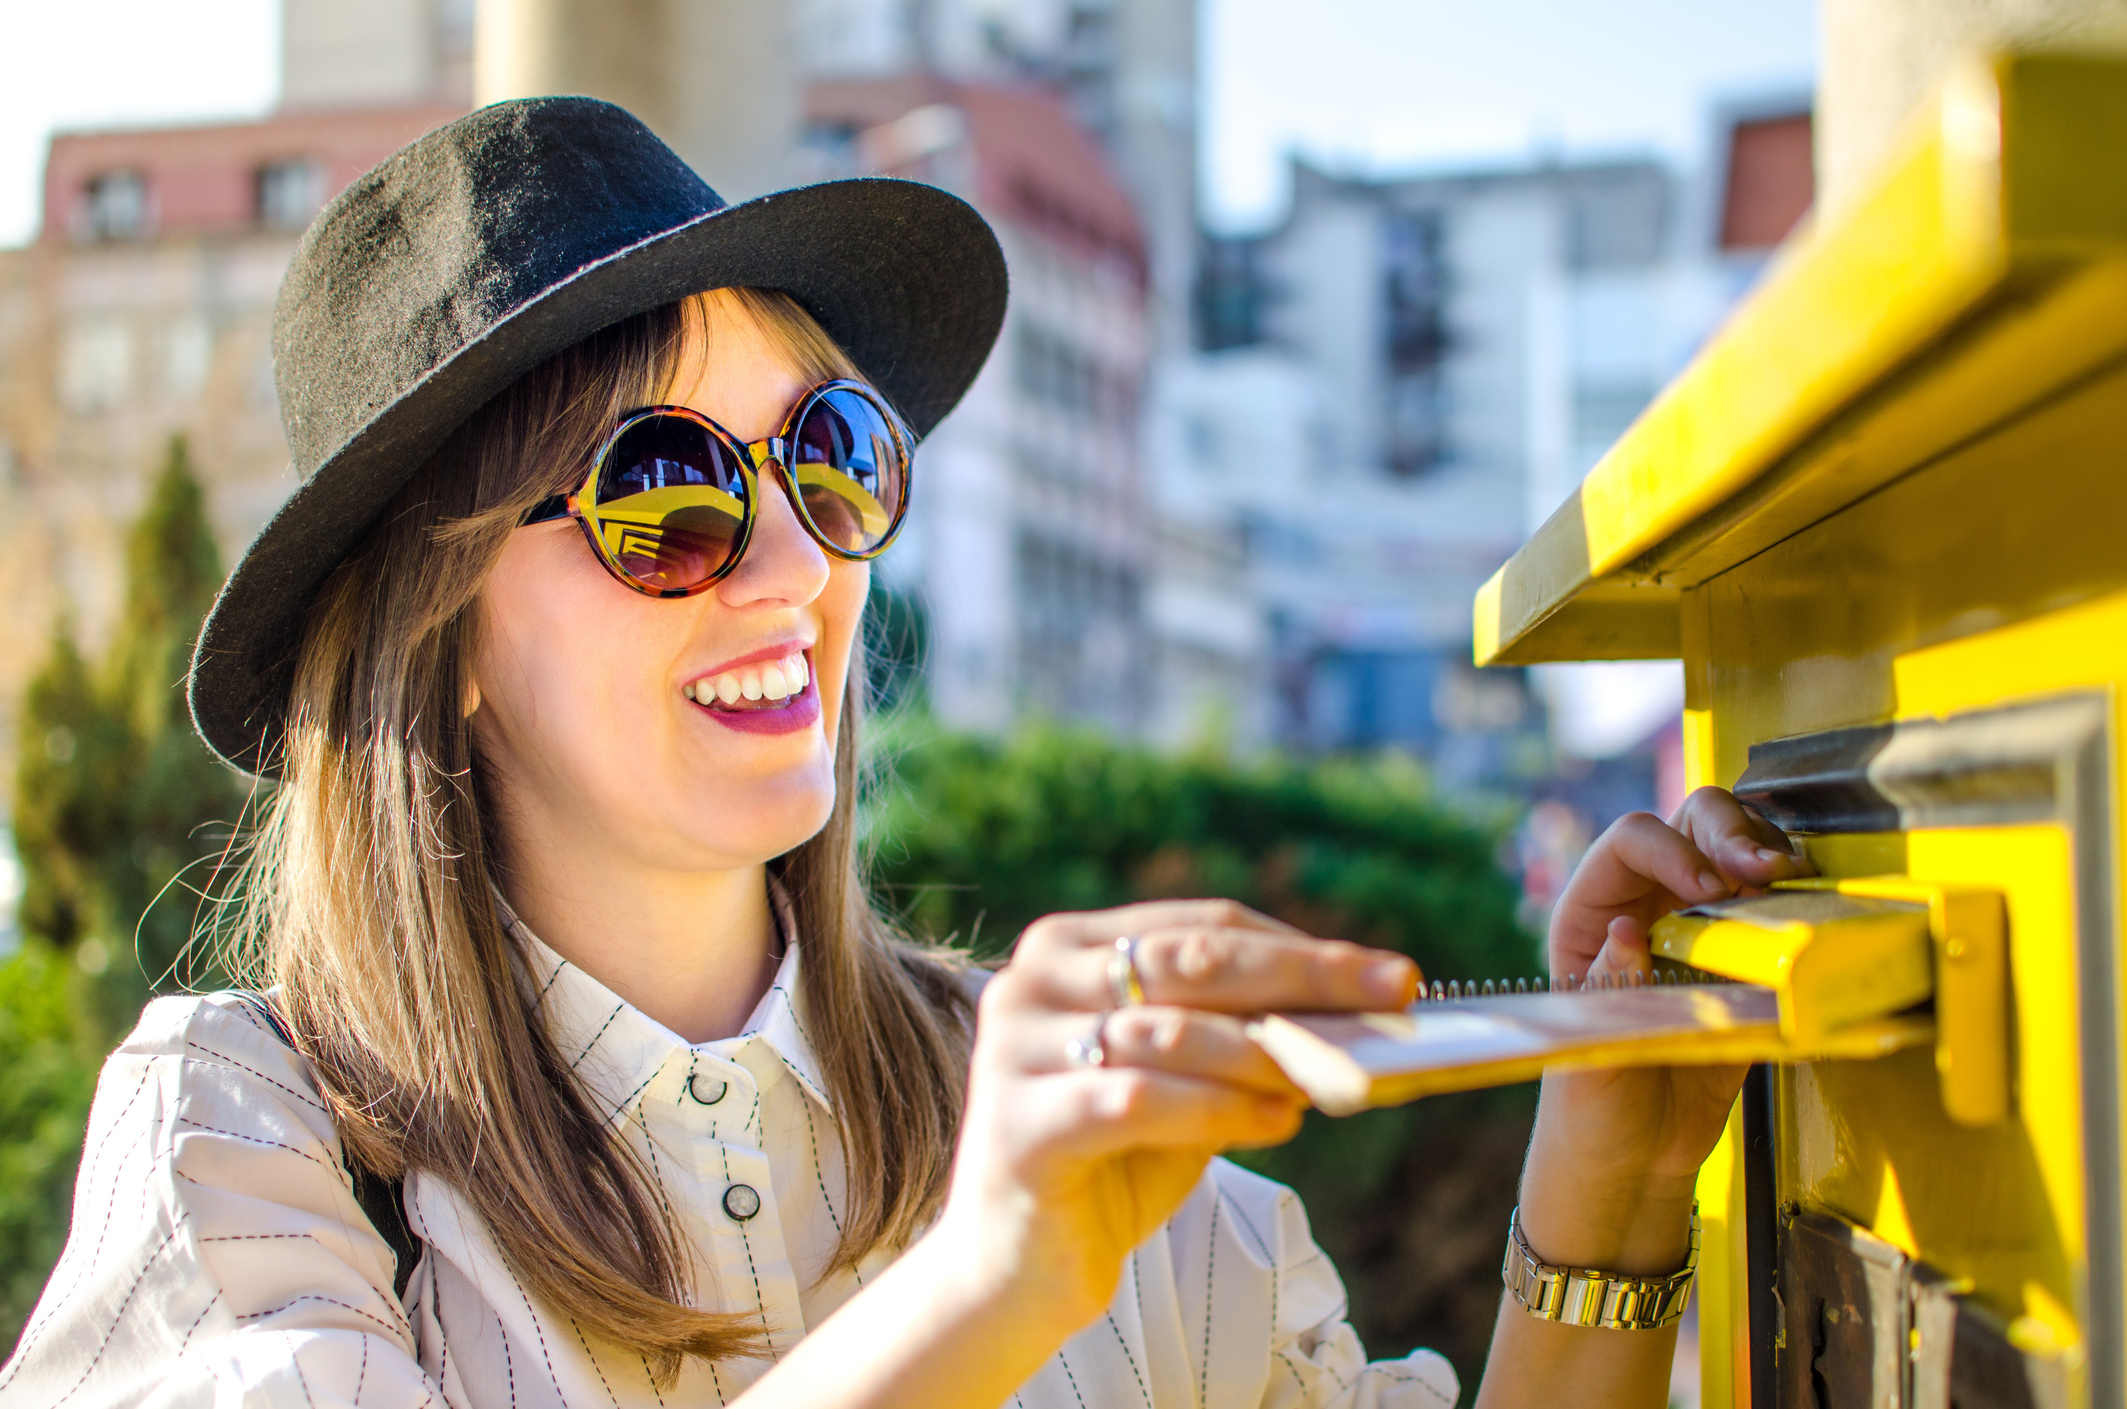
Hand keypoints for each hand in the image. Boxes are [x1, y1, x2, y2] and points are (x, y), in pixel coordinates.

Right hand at [932, 900, 1416, 1336]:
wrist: (1017, 1269)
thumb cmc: (1110, 1165)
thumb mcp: (1186, 1083)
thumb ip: (1242, 1040)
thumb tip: (1356, 1016)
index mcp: (1066, 948)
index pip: (1202, 928)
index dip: (1302, 946)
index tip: (1391, 973)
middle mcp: (1030, 983)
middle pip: (1192, 962)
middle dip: (1305, 978)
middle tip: (1392, 994)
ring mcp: (1015, 1051)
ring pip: (1170, 1031)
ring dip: (1267, 1054)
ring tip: (1335, 1080)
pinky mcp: (1020, 1124)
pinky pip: (1139, 1101)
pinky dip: (1220, 1109)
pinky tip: (1277, 1122)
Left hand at [1520, 788, 1811, 1270]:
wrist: (1636, 1157)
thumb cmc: (1593, 1110)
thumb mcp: (1589, 1062)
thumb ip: (1605, 1000)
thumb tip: (1625, 933)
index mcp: (1590, 918)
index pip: (1629, 843)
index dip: (1672, 850)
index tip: (1709, 887)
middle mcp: (1645, 907)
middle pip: (1689, 823)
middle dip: (1730, 832)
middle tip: (1765, 869)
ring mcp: (1698, 928)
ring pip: (1737, 849)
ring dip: (1768, 851)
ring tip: (1789, 880)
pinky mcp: (1745, 961)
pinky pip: (1774, 905)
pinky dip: (1797, 896)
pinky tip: (1807, 909)